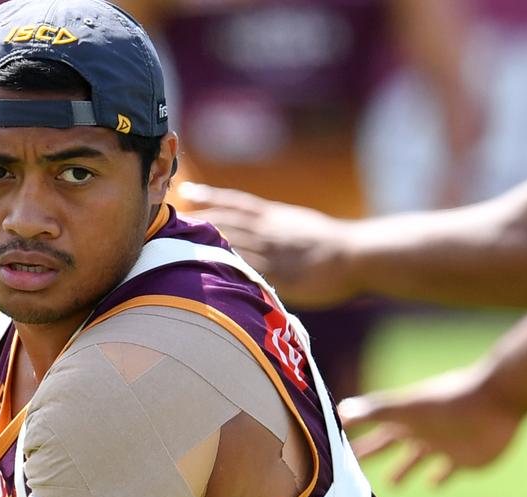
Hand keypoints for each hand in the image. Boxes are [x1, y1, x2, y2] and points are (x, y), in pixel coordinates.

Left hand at [177, 182, 360, 307]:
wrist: (356, 255)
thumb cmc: (331, 243)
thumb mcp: (300, 225)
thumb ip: (276, 227)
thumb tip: (257, 230)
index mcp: (275, 216)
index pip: (236, 202)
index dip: (210, 197)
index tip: (186, 192)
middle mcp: (270, 229)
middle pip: (226, 222)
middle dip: (198, 221)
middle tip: (170, 218)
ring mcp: (273, 251)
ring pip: (232, 244)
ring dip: (205, 244)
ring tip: (178, 243)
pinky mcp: (278, 274)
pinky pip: (247, 270)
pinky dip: (227, 269)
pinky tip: (205, 272)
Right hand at [338, 368, 523, 487]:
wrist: (494, 401)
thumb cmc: (447, 403)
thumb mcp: (406, 409)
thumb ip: (375, 411)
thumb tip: (340, 412)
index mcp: (405, 421)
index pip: (374, 431)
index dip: (357, 438)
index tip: (337, 445)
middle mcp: (421, 432)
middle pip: (391, 445)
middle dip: (373, 455)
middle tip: (353, 468)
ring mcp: (442, 445)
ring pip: (417, 458)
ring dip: (404, 469)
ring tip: (391, 484)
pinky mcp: (465, 458)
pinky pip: (448, 470)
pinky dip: (440, 477)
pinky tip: (433, 484)